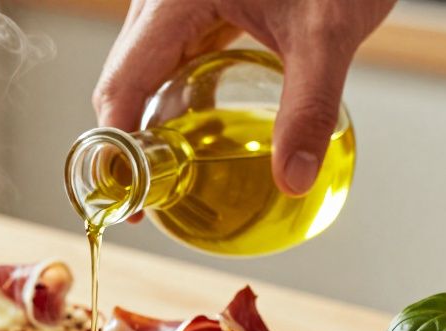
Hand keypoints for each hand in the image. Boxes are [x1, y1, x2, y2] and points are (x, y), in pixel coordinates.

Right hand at [92, 0, 394, 195]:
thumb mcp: (326, 33)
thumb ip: (308, 108)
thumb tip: (294, 178)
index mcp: (172, 0)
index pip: (122, 84)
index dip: (118, 147)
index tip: (132, 196)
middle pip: (124, 80)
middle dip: (132, 139)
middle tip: (154, 194)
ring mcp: (174, 0)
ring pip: (145, 69)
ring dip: (153, 118)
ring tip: (173, 170)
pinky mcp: (196, 2)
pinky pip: (171, 55)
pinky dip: (177, 94)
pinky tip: (200, 127)